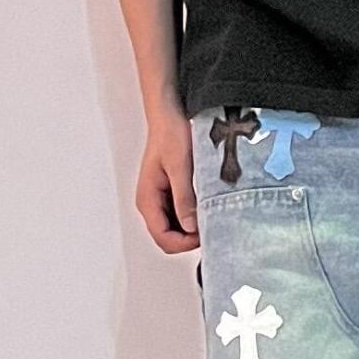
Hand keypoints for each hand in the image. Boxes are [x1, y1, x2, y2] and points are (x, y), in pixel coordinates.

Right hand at [136, 105, 198, 252]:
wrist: (169, 116)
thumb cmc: (170, 134)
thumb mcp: (180, 167)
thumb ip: (184, 198)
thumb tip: (190, 226)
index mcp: (147, 198)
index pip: (162, 237)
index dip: (184, 243)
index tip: (205, 234)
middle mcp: (151, 203)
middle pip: (168, 238)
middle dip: (189, 238)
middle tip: (211, 227)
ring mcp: (160, 199)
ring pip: (175, 229)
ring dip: (192, 229)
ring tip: (210, 216)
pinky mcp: (170, 194)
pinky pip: (181, 216)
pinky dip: (193, 217)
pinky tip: (206, 207)